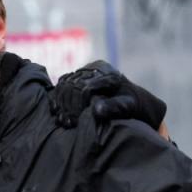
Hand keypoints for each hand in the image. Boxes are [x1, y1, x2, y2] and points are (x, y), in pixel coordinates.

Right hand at [51, 61, 166, 129]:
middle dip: (68, 106)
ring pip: (64, 85)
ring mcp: (85, 71)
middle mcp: (94, 68)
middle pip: (71, 86)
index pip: (85, 88)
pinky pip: (62, 84)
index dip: (78, 106)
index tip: (76, 121)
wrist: (133, 100)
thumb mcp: (127, 106)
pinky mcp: (78, 77)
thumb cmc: (133, 106)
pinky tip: (59, 113)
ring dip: (61, 103)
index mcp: (107, 73)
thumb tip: (96, 109)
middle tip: (69, 123)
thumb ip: (113, 107)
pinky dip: (58, 98)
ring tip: (64, 121)